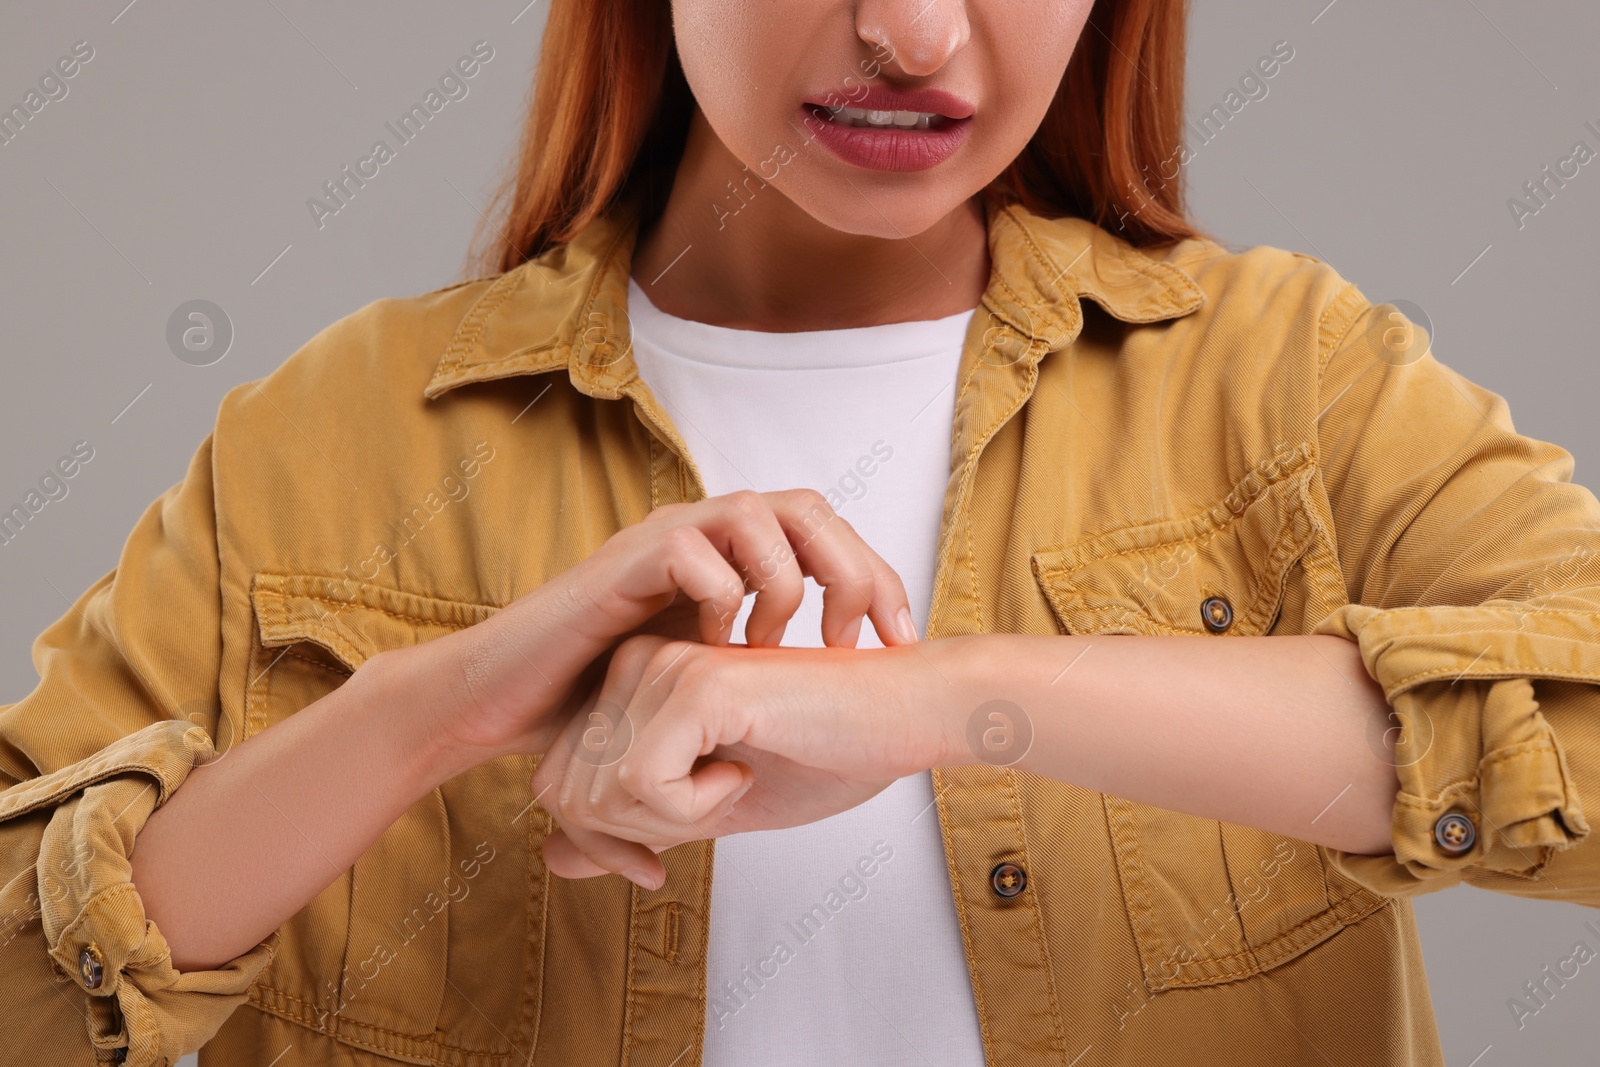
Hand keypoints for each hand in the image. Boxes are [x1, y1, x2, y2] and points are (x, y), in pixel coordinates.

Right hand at [397, 489, 919, 769]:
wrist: (502, 701)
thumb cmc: (593, 701)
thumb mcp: (695, 692)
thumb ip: (747, 695)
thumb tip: (802, 741)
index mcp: (729, 559)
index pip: (827, 534)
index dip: (878, 579)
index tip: (901, 644)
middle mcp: (701, 537)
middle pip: (807, 507)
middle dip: (853, 569)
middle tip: (861, 640)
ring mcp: (660, 542)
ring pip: (757, 512)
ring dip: (786, 580)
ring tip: (783, 645)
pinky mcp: (621, 564)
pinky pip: (691, 547)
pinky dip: (720, 594)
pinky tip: (717, 648)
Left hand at [530, 632, 949, 888]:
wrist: (903, 720)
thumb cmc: (822, 755)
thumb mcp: (706, 810)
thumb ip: (631, 827)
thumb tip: (550, 858)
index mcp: (633, 681)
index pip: (554, 784)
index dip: (599, 844)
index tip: (664, 851)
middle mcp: (637, 662)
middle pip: (566, 793)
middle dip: (632, 837)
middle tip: (712, 808)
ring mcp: (664, 666)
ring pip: (599, 791)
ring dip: (672, 819)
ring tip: (736, 778)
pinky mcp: (697, 683)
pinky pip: (643, 781)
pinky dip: (697, 806)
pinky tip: (745, 767)